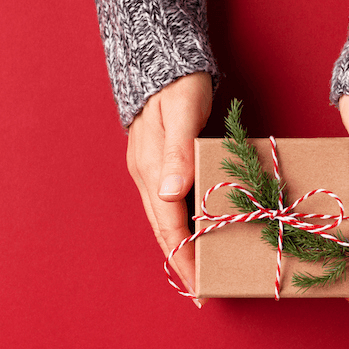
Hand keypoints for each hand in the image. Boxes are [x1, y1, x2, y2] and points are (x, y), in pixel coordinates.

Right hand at [126, 72, 212, 306]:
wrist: (164, 58)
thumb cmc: (179, 84)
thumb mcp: (182, 112)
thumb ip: (178, 151)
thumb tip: (171, 193)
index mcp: (151, 169)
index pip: (168, 225)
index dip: (183, 256)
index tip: (198, 284)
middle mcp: (147, 175)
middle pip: (164, 229)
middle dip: (181, 261)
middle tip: (201, 290)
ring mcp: (151, 171)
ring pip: (165, 220)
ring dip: (180, 246)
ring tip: (199, 270)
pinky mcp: (159, 164)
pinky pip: (170, 205)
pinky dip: (182, 225)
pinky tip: (195, 233)